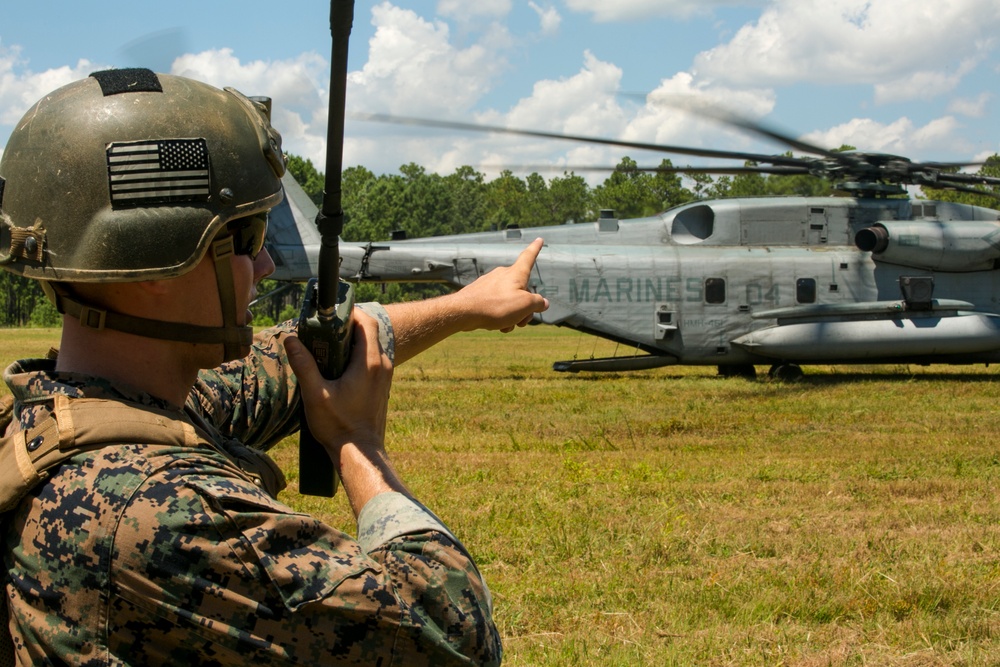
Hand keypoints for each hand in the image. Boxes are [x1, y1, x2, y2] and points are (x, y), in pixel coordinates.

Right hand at [284, 310, 392, 454]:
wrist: (360, 452)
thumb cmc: (338, 426)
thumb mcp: (315, 395)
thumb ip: (303, 365)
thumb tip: (290, 340)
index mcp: (368, 363)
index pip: (366, 323)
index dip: (350, 312)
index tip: (330, 313)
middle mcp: (381, 365)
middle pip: (369, 331)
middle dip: (347, 325)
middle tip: (323, 328)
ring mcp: (384, 375)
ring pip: (371, 345)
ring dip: (352, 340)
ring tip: (327, 346)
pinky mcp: (382, 385)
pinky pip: (372, 359)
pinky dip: (357, 354)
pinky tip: (337, 365)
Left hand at [455, 237, 549, 332]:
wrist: (464, 312)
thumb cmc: (496, 306)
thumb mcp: (525, 306)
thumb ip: (537, 303)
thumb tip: (543, 303)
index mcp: (516, 273)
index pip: (528, 257)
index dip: (535, 249)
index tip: (539, 239)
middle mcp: (502, 275)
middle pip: (522, 290)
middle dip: (525, 307)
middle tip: (522, 320)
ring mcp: (490, 284)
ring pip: (509, 300)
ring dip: (512, 315)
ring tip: (506, 324)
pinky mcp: (479, 293)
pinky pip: (496, 305)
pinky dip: (499, 316)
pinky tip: (496, 325)